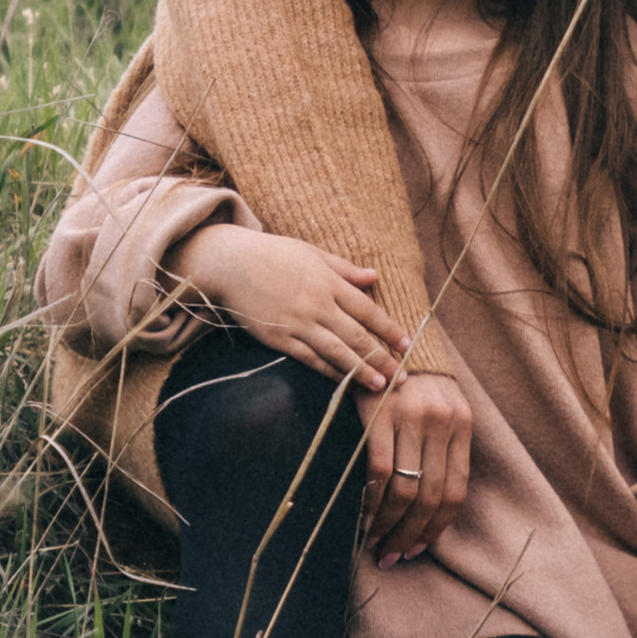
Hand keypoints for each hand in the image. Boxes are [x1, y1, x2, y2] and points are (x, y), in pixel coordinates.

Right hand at [166, 225, 407, 385]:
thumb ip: (344, 269)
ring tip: (380, 385)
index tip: (407, 344)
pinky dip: (329, 371)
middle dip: (382, 357)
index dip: (388, 328)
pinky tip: (344, 382)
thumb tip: (374, 278)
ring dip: (360, 370)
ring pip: (337, 352)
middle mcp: (317, 304)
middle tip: (403, 376)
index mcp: (328, 281)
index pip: (367, 309)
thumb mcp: (311, 253)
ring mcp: (298, 323)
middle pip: (357, 335)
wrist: (229, 264)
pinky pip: (310, 358)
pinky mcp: (279, 339)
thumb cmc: (272, 254)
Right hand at [365, 371, 473, 561]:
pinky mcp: (380, 414)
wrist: (391, 337)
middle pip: (429, 497)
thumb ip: (444, 452)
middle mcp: (441, 424)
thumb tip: (430, 510)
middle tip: (392, 556)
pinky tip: (364, 514)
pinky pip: (379, 470)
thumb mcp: (444, 412)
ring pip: (404, 490)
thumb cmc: (418, 382)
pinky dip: (371, 499)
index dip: (436, 528)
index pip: (455, 492)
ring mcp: (411, 419)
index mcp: (462, 427)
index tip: (417, 549)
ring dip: (389, 524)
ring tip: (376, 543)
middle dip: (410, 535)